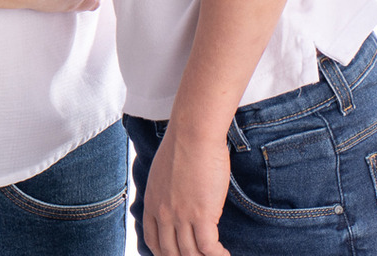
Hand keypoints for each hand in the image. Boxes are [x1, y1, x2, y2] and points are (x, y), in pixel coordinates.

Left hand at [143, 128, 230, 255]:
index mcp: (151, 203)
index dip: (164, 254)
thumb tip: (176, 201)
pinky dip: (217, 255)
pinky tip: (225, 254)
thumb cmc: (183, 145)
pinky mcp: (201, 215)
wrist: (193, 133)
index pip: (152, 241)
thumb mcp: (162, 173)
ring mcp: (181, 216)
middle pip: (170, 253)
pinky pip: (208, 248)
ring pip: (191, 254)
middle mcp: (163, 214)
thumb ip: (165, 193)